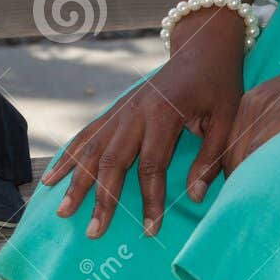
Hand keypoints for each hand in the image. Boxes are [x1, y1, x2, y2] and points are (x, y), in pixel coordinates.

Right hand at [41, 9, 246, 239]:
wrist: (202, 47)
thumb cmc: (218, 84)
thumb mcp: (227, 117)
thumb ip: (211, 157)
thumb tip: (195, 197)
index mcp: (164, 113)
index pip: (152, 165)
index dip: (150, 199)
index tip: (149, 229)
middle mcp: (136, 111)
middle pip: (113, 160)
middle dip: (102, 198)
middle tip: (93, 232)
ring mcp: (122, 108)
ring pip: (93, 148)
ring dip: (76, 180)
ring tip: (63, 211)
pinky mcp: (117, 108)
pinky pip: (88, 133)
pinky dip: (69, 155)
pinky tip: (53, 177)